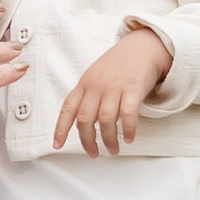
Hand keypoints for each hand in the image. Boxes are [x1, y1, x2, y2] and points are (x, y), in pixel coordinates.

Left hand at [53, 27, 171, 155]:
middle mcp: (96, 85)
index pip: (67, 108)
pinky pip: (128, 115)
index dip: (60, 129)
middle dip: (88, 141)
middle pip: (85, 119)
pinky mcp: (133, 89)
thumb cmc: (119, 64)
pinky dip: (128, 130)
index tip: (57, 145)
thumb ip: (87, 96)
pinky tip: (129, 138)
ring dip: (109, 140)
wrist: (143, 46)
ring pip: (105, 120)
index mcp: (84, 83)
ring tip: (113, 149)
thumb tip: (81, 123)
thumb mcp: (96, 76)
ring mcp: (115, 87)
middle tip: (93, 153)